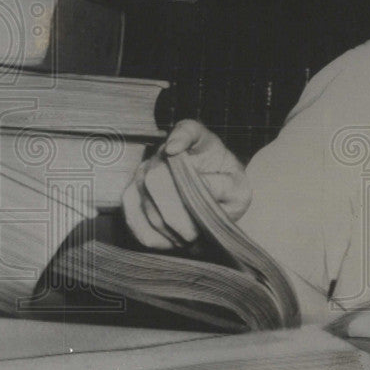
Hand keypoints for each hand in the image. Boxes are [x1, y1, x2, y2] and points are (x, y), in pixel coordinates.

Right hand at [121, 119, 251, 249]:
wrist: (214, 202)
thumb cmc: (227, 190)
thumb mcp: (238, 188)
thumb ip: (224, 185)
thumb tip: (203, 185)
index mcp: (199, 141)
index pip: (188, 130)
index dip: (179, 137)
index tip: (173, 149)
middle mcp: (166, 152)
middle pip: (156, 179)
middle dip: (175, 213)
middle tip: (193, 232)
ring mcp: (144, 172)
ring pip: (144, 203)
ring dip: (167, 229)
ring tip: (187, 236)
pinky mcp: (132, 195)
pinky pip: (133, 220)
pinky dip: (152, 237)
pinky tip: (171, 239)